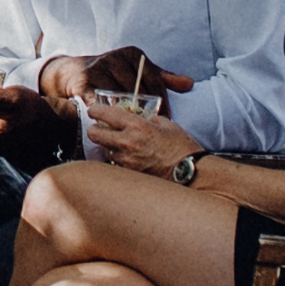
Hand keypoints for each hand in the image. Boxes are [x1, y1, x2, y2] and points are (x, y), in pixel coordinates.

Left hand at [76, 91, 200, 178]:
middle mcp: (127, 143)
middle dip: (94, 130)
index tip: (94, 110)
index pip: (105, 114)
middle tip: (98, 128)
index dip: (95, 111)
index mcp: (137, 126)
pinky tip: (129, 159)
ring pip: (105, 151)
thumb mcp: (167, 125)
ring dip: (108, 147)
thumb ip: (150, 119)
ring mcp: (126, 161)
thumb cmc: (182, 148)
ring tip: (119, 145)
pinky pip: (116, 165)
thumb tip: (142, 117)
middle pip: (94, 135)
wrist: (190, 173)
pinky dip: (119, 161)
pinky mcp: (130, 175)